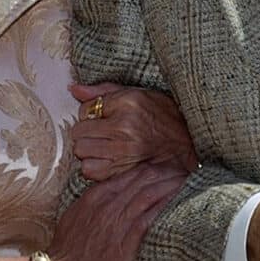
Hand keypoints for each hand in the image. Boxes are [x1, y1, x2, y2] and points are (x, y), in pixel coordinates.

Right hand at [49, 162, 185, 260]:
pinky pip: (149, 217)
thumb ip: (93, 202)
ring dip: (169, 184)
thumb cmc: (67, 251)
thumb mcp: (75, 217)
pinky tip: (176, 199)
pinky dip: (164, 205)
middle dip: (165, 172)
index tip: (164, 167)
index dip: (149, 168)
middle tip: (182, 168)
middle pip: (142, 179)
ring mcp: (117, 222)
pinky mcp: (126, 242)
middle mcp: (108, 204)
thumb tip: (108, 195)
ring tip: (185, 179)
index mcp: (95, 196)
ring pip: (149, 194)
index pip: (128, 174)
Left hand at [70, 82, 198, 180]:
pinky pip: (89, 170)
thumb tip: (73, 89)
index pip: (84, 109)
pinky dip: (93, 167)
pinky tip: (106, 160)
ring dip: (88, 150)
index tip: (103, 118)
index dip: (90, 114)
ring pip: (81, 151)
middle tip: (101, 133)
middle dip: (86, 133)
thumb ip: (103, 91)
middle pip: (79, 132)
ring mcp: (123, 150)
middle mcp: (124, 126)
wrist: (186, 145)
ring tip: (103, 147)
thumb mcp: (136, 94)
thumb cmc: (161, 116)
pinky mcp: (122, 171)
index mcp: (127, 102)